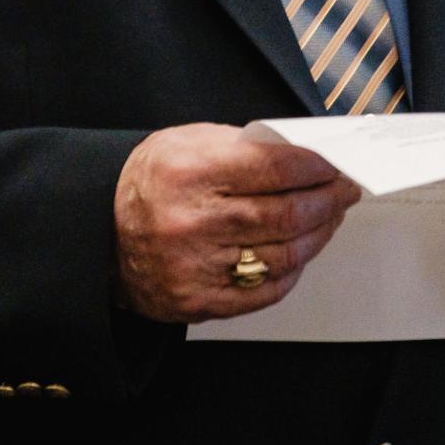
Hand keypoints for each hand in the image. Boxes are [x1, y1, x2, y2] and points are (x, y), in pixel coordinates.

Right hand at [113, 123, 360, 322]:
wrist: (99, 231)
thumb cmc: (153, 180)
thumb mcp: (192, 141)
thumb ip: (247, 147)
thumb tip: (309, 155)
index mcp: (191, 172)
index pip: (276, 168)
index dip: (317, 167)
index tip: (338, 164)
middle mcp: (192, 222)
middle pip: (286, 215)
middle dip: (328, 201)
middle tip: (345, 191)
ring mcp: (195, 268)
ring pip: (282, 255)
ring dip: (317, 235)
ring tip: (329, 218)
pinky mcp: (197, 302)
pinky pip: (264, 291)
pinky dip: (291, 271)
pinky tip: (300, 252)